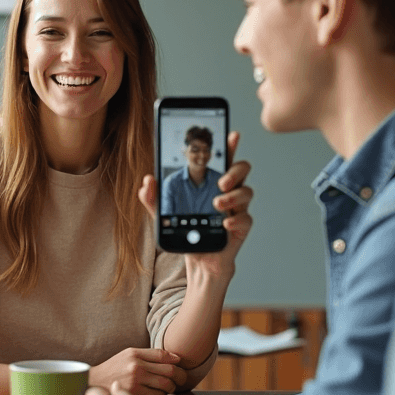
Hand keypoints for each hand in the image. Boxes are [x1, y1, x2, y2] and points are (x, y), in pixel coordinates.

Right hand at [90, 348, 186, 394]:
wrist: (93, 385)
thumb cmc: (113, 370)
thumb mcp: (127, 355)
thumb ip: (148, 355)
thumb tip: (175, 358)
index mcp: (134, 353)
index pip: (163, 355)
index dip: (176, 360)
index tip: (179, 365)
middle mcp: (136, 365)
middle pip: (170, 370)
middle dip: (180, 376)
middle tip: (181, 380)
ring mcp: (136, 381)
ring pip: (166, 384)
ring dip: (171, 387)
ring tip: (168, 387)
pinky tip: (157, 394)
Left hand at [156, 130, 252, 279]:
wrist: (198, 259)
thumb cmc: (186, 230)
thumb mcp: (163, 214)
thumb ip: (153, 198)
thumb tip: (147, 181)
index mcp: (212, 182)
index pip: (224, 158)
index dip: (230, 145)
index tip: (231, 134)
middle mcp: (229, 191)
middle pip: (242, 170)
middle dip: (234, 171)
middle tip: (220, 182)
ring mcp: (237, 208)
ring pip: (247, 192)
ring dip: (233, 196)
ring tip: (216, 204)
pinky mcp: (241, 227)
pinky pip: (246, 219)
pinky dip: (236, 220)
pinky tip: (225, 224)